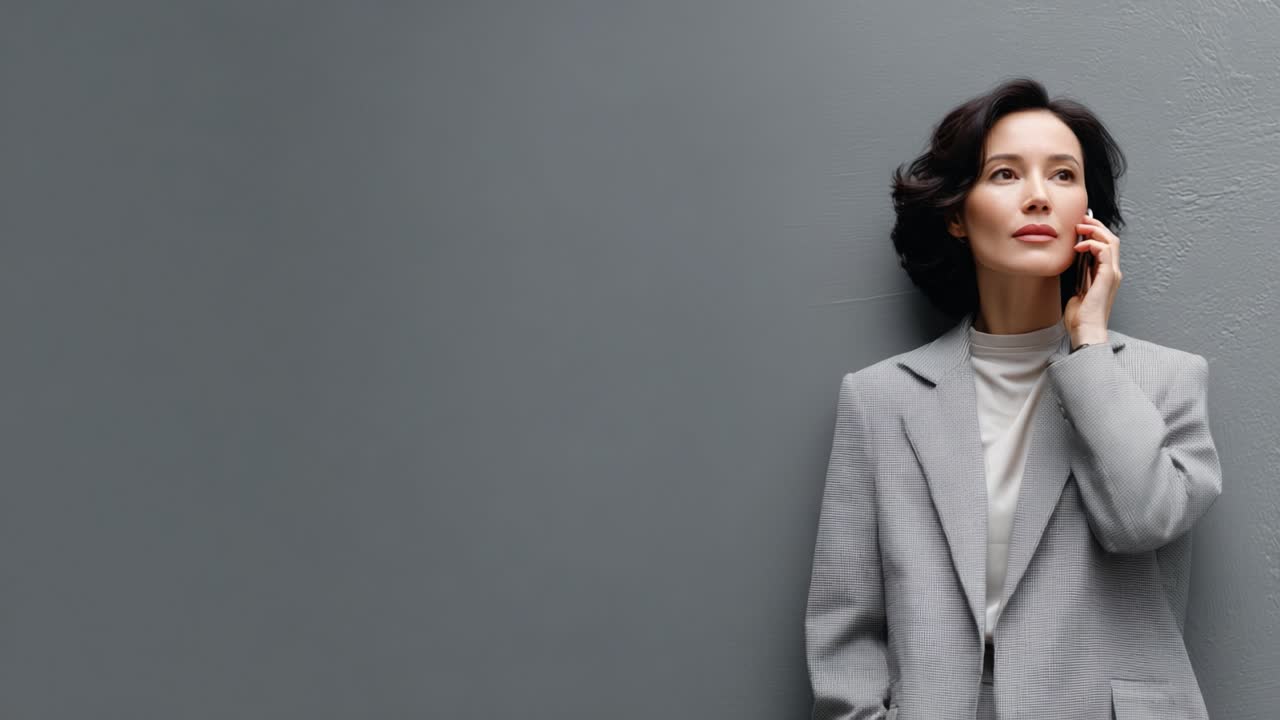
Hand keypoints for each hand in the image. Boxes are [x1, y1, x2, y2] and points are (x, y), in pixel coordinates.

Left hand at [1063, 214, 1121, 346]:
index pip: (1105, 246)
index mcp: (1106, 274)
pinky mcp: (1108, 277)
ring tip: (1079, 228)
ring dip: (1095, 231)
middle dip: (1096, 226)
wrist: (1086, 330)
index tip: (1079, 226)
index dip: (1094, 233)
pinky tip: (1078, 246)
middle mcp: (1113, 272)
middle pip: (1111, 239)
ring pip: (1111, 241)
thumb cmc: (1080, 316)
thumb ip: (1078, 275)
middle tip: (1080, 220)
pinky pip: (1105, 251)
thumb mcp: (1076, 289)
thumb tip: (1071, 262)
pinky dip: (1092, 244)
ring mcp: (1112, 274)